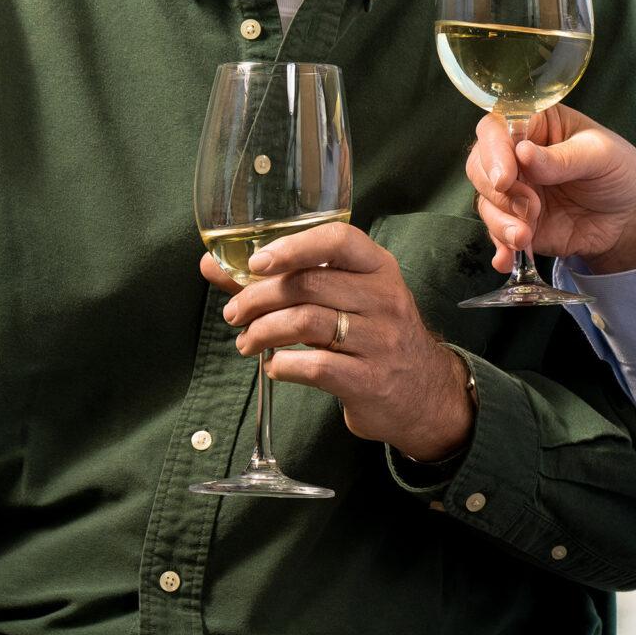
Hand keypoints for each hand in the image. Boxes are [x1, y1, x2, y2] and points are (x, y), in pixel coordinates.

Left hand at [202, 222, 473, 462]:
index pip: (338, 240)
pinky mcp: (369, 379)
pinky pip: (314, 366)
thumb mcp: (346, 299)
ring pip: (306, 323)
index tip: (256, 263)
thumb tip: (210, 265)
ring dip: (263, 333)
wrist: (425, 394)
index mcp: (379, 268)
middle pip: (308, 284)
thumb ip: (283, 280)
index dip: (293, 246)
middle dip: (258, 298)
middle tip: (234, 313)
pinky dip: (283, 366)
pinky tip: (274, 367)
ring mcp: (380, 339)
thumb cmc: (374, 336)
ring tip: (246, 342)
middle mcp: (384, 297)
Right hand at [464, 105, 635, 275]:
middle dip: (497, 190)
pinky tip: (507, 259)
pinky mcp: (519, 222)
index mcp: (538, 124)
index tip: (505, 177)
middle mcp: (518, 155)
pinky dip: (500, 246)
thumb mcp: (600, 156)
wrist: (632, 220)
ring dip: (500, 222)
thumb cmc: (620, 172)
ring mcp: (517, 190)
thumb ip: (562, 158)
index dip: (494, 150)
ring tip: (525, 236)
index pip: (498, 128)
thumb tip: (522, 153)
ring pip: (486, 201)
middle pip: (480, 165)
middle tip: (529, 206)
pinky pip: (497, 233)